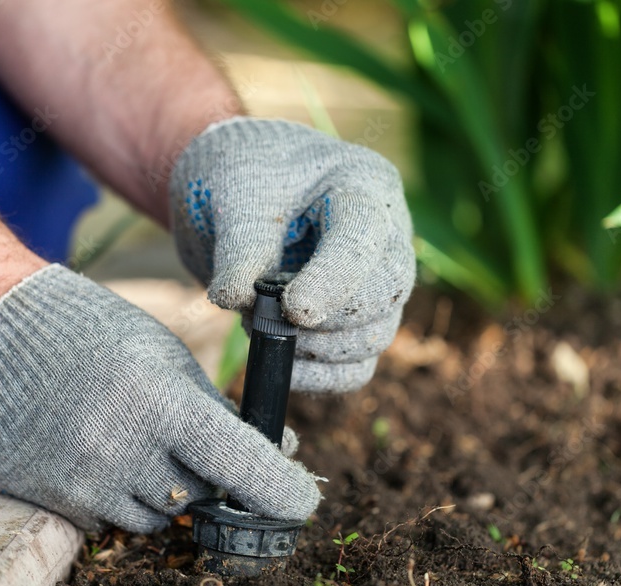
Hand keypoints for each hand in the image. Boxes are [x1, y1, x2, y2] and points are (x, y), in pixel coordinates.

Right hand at [0, 265, 319, 531]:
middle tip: (191, 446)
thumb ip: (218, 407)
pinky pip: (109, 523)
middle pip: (200, 496)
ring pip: (157, 519)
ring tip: (138, 442)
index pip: (239, 462)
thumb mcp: (164, 354)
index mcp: (160, 399)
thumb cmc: (93, 332)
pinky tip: (103, 455)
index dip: (279, 489)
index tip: (303, 504)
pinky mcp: (48, 496)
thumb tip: (280, 451)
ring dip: (165, 493)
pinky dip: (121, 500)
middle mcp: (122, 446)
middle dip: (209, 478)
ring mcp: (82, 477)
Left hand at [169, 118, 415, 392]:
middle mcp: (386, 235)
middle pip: (385, 293)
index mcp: (363, 186)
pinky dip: (320, 377)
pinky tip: (280, 365)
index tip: (292, 311)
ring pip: (374, 336)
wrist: (234, 188)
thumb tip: (236, 298)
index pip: (365, 240)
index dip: (333, 281)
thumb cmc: (241, 174)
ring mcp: (377, 282)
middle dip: (326, 320)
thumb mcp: (234, 195)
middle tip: (261, 317)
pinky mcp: (357, 322)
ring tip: (257, 325)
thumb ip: (240, 247)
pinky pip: (356, 367)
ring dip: (317, 350)